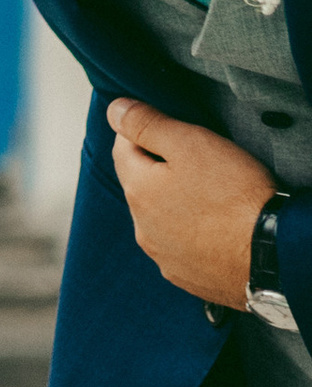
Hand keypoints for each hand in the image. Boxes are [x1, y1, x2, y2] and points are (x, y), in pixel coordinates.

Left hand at [107, 97, 273, 305]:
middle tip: (199, 161)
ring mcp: (164, 257)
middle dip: (160, 169)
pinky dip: (192, 233)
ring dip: (175, 203)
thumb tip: (114, 110)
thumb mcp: (190, 144)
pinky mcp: (187, 276)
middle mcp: (142, 229)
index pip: (123, 149)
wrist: (272, 254)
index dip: (144, 132)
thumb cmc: (234, 195)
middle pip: (142, 185)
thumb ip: (147, 125)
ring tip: (211, 195)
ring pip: (160, 218)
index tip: (171, 127)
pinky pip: (181, 246)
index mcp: (138, 192)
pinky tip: (215, 226)